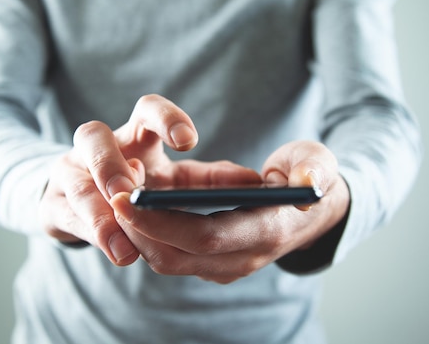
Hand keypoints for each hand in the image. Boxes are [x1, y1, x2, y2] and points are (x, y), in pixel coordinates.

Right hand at [38, 94, 259, 265]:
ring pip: (76, 181)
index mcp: (134, 135)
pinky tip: (114, 249)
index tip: (189, 141)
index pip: (146, 110)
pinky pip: (65, 214)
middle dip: (110, 163)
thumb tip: (253, 184)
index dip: (166, 119)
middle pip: (92, 134)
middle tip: (132, 189)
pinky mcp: (53, 203)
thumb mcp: (175, 180)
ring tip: (123, 243)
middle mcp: (98, 147)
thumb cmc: (140, 184)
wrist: (82, 201)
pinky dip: (91, 233)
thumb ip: (209, 180)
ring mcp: (69, 172)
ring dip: (99, 212)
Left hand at [110, 140, 349, 282]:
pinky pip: (175, 257)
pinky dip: (150, 237)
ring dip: (138, 235)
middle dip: (137, 230)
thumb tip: (307, 184)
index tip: (125, 198)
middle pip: (177, 256)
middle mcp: (246, 257)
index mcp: (269, 230)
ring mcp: (231, 265)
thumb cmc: (312, 175)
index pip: (205, 236)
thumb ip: (315, 169)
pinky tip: (135, 210)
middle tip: (108, 197)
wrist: (316, 207)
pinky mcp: (218, 263)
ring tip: (116, 199)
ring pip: (170, 262)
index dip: (161, 221)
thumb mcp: (319, 163)